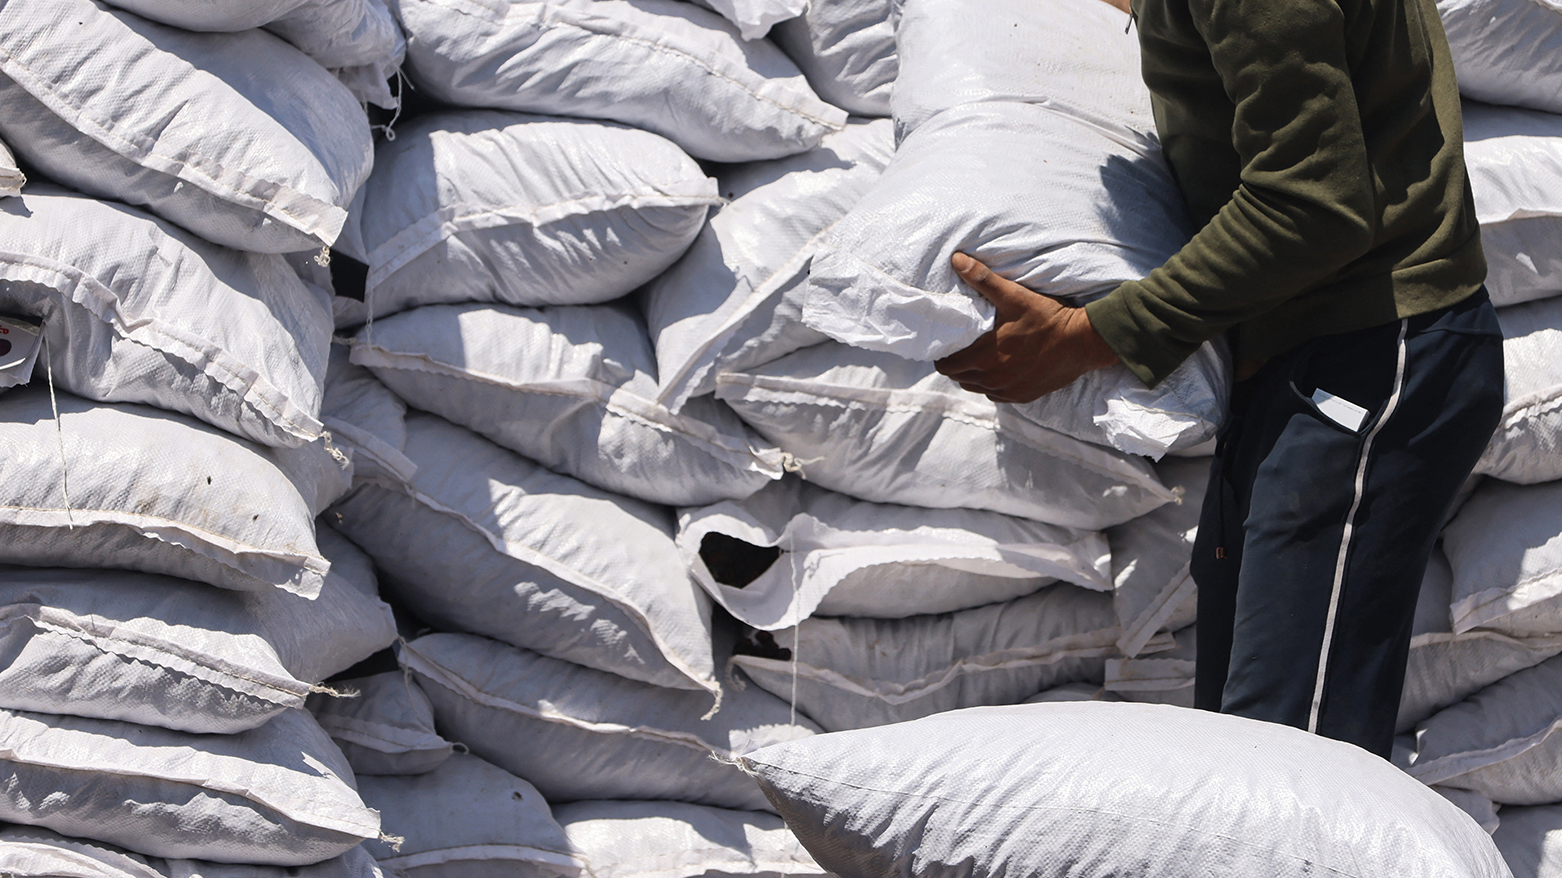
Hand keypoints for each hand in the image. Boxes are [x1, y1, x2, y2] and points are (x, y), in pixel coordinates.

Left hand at [934, 252, 1119, 403]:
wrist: (1082, 343)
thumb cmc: (1047, 318)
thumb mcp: (1014, 296)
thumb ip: (982, 279)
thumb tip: (957, 259)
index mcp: (984, 357)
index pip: (946, 365)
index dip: (943, 355)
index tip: (948, 343)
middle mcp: (992, 379)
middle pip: (958, 377)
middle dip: (956, 364)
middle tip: (962, 348)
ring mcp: (1008, 390)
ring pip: (976, 388)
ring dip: (972, 375)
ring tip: (979, 357)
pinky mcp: (1023, 396)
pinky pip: (996, 395)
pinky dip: (992, 385)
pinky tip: (999, 370)